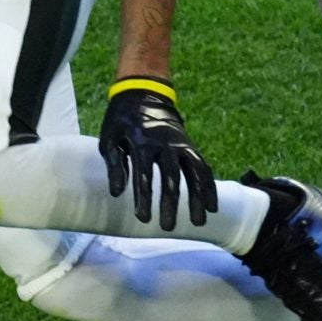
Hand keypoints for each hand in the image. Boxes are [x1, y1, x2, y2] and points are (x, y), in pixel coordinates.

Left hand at [99, 82, 217, 229]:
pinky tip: (212, 207)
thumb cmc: (121, 120)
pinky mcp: (190, 146)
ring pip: (194, 172)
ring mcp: (181, 143)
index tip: (143, 218)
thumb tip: (118, 193)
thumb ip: (114, 164)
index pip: (144, 174)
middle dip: (170, 203)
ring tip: (198, 222)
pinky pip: (203, 167)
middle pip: (171, 177)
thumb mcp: (109, 137)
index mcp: (142, 141)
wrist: (143, 93)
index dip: (145, 197)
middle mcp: (165, 142)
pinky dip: (209, 187)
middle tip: (167, 227)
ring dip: (197, 198)